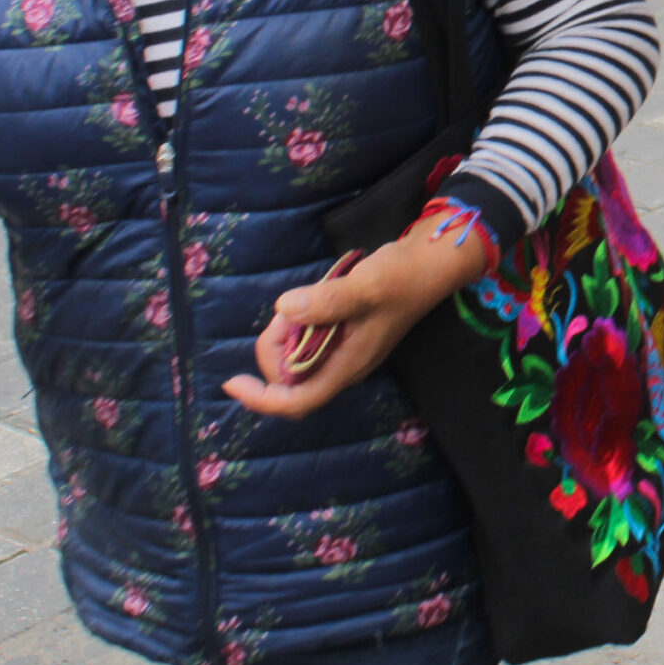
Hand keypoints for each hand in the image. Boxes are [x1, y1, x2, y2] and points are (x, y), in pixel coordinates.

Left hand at [226, 226, 495, 419]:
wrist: (431, 262)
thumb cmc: (403, 278)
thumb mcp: (364, 287)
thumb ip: (325, 301)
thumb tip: (283, 309)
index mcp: (348, 365)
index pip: (298, 401)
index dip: (262, 399)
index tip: (232, 382)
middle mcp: (344, 366)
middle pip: (290, 380)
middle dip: (274, 349)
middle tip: (286, 311)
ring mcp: (345, 351)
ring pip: (296, 359)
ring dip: (286, 334)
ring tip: (302, 300)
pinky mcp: (344, 334)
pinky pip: (307, 342)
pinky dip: (297, 325)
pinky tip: (309, 300)